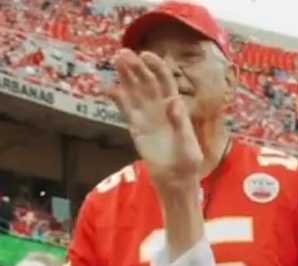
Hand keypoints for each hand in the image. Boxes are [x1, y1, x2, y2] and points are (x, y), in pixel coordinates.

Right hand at [108, 49, 203, 190]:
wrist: (175, 181)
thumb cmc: (187, 162)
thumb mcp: (188, 143)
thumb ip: (180, 123)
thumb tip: (173, 102)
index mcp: (175, 107)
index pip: (165, 81)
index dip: (156, 66)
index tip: (145, 55)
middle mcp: (160, 108)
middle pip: (146, 82)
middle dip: (135, 67)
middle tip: (122, 53)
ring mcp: (147, 117)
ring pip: (134, 92)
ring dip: (125, 77)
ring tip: (115, 61)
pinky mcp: (136, 129)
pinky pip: (126, 110)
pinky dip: (118, 99)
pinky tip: (109, 88)